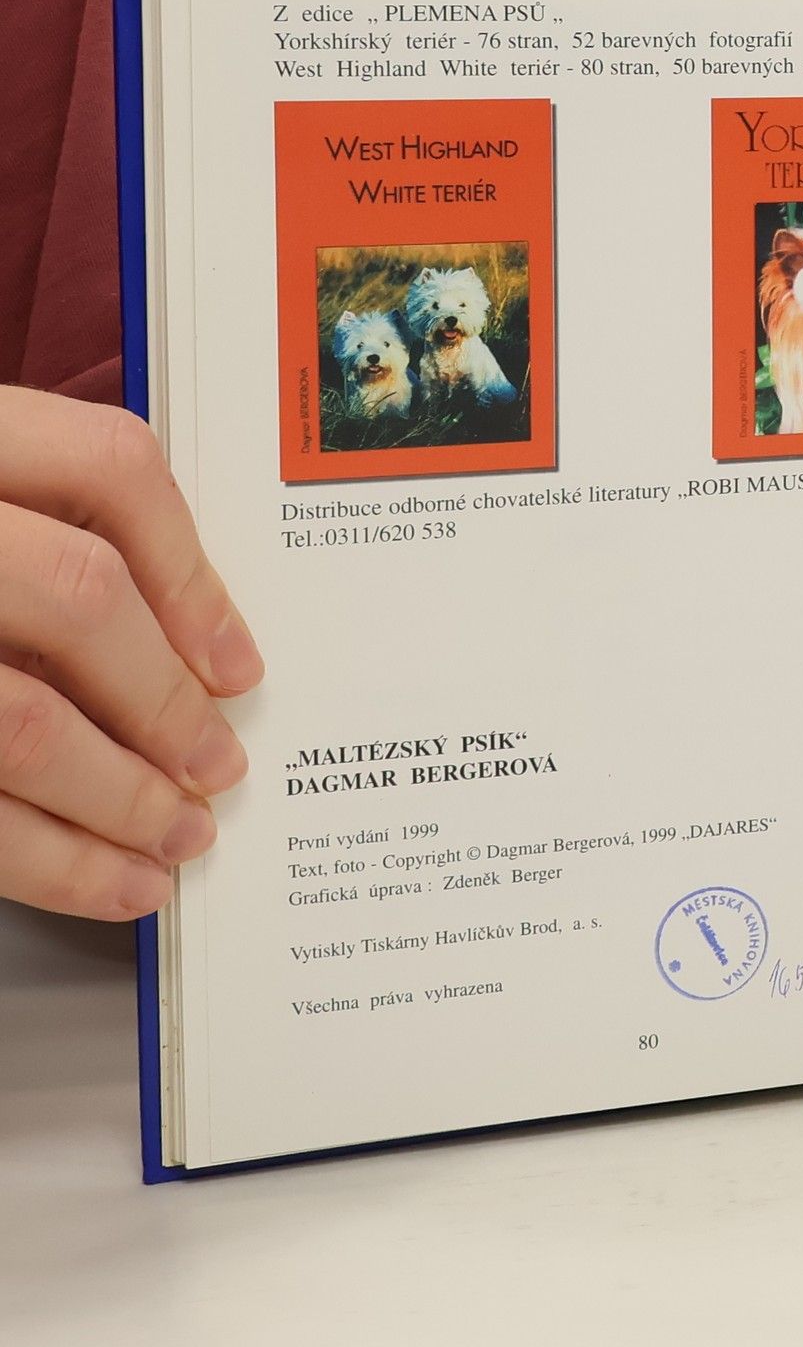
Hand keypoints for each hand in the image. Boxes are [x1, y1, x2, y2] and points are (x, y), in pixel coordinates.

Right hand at [0, 388, 261, 917]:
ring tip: (176, 840)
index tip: (237, 664)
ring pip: (18, 719)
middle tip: (216, 768)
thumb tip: (194, 651)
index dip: (192, 571)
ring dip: (119, 798)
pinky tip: (103, 881)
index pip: (108, 466)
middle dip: (163, 700)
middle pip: (77, 594)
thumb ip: (44, 533)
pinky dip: (45, 858)